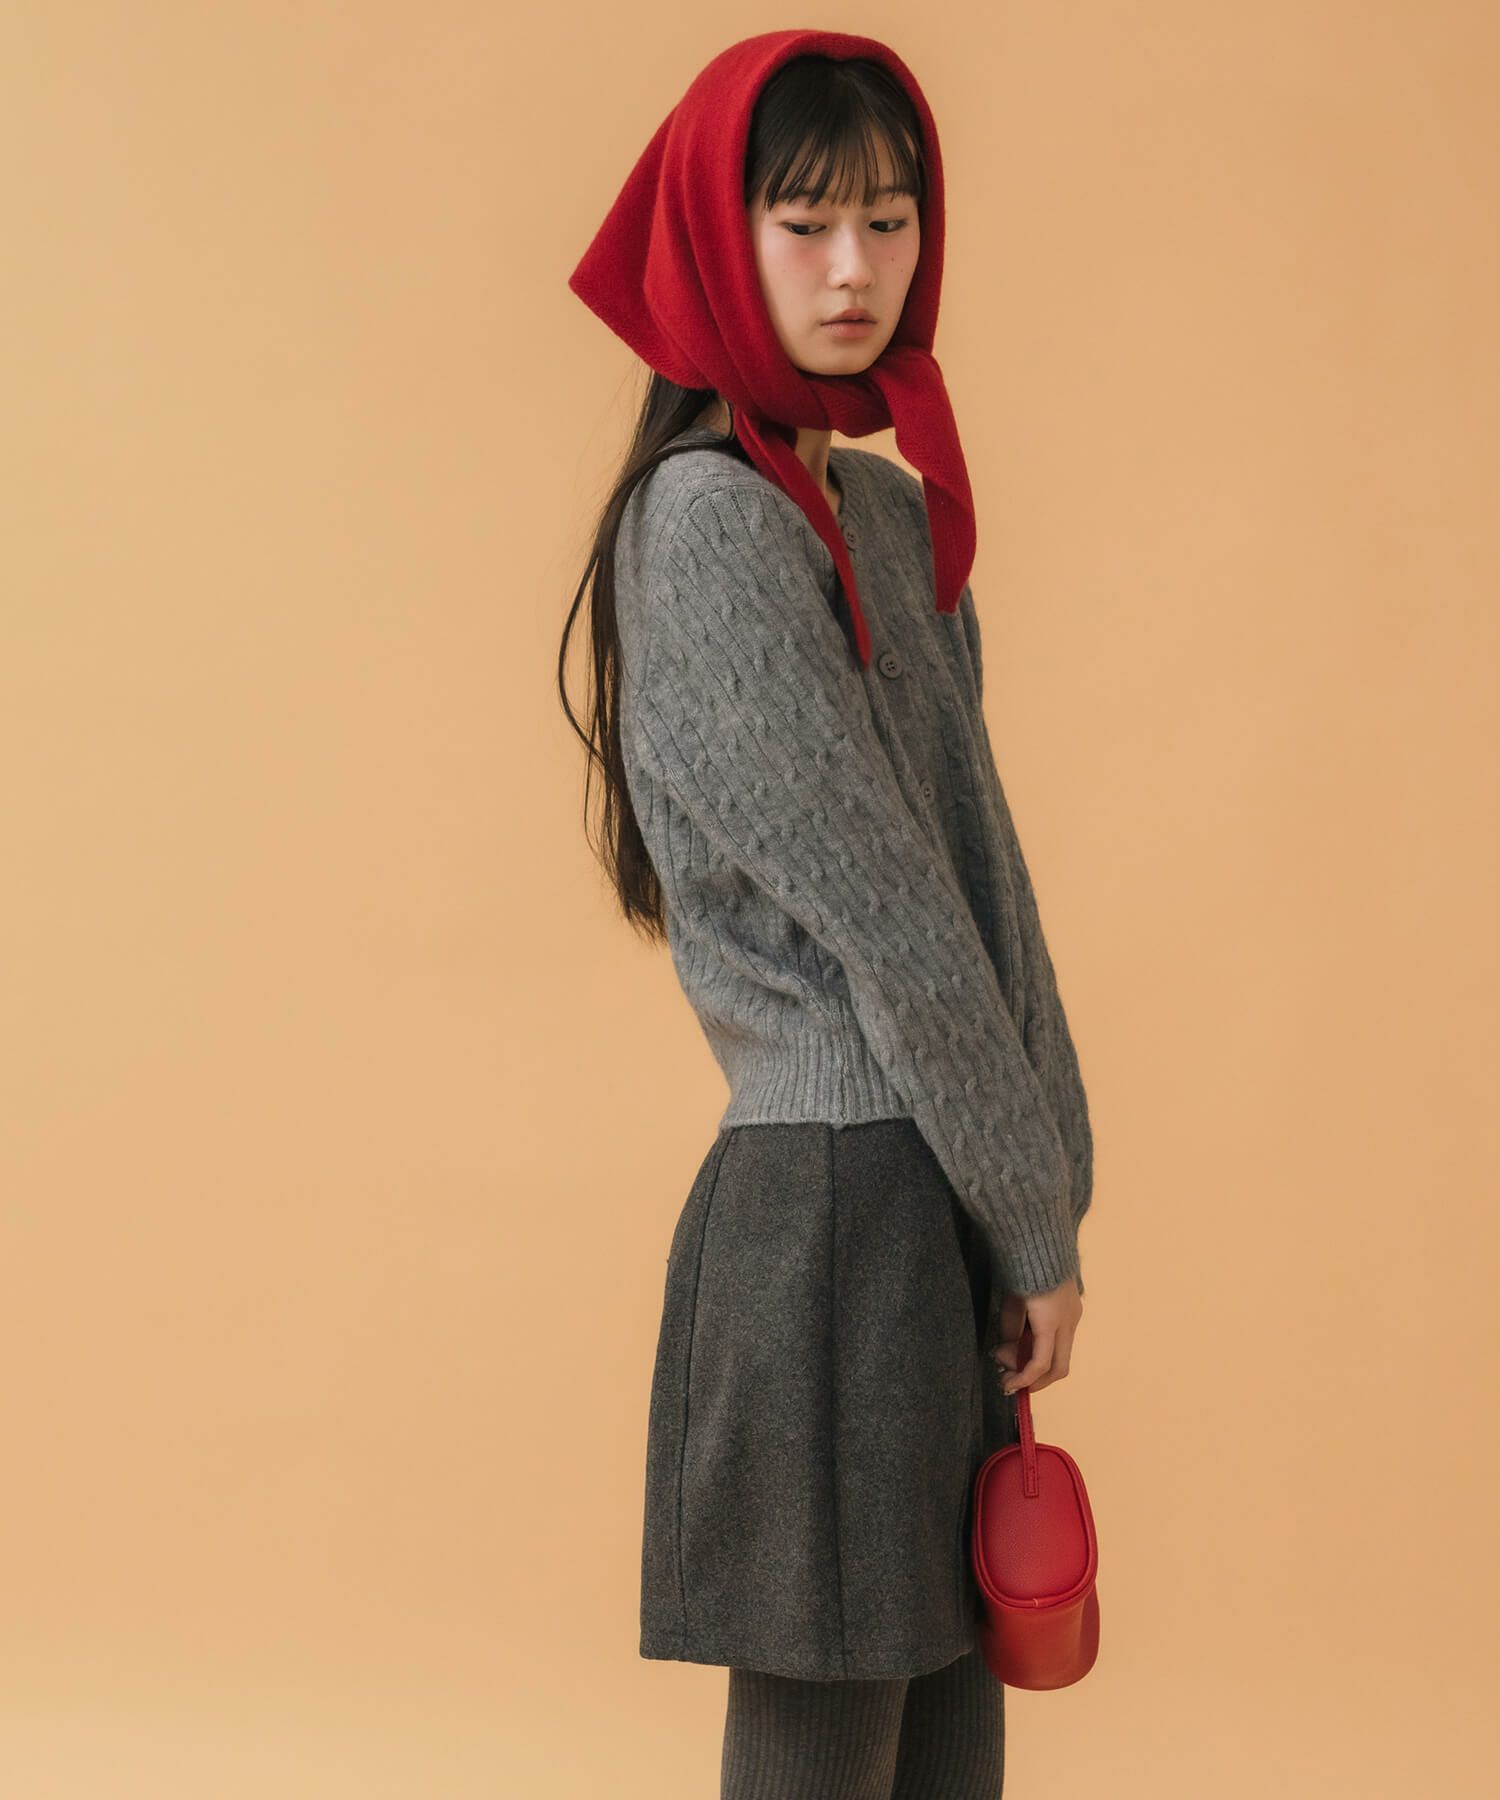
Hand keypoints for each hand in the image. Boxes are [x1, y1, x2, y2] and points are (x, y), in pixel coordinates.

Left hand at [991, 1276, 1081, 1397]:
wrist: (1042, 1238)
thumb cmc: (1022, 1267)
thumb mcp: (1010, 1299)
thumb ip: (1011, 1326)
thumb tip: (1008, 1349)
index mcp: (1050, 1321)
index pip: (1040, 1363)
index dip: (1024, 1379)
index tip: (1007, 1385)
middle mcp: (1068, 1321)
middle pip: (1059, 1367)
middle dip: (1036, 1381)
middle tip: (1012, 1381)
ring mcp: (1074, 1315)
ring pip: (1062, 1354)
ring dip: (1038, 1362)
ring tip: (1011, 1352)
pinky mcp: (1075, 1308)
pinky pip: (1062, 1338)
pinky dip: (1045, 1347)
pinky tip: (1025, 1341)